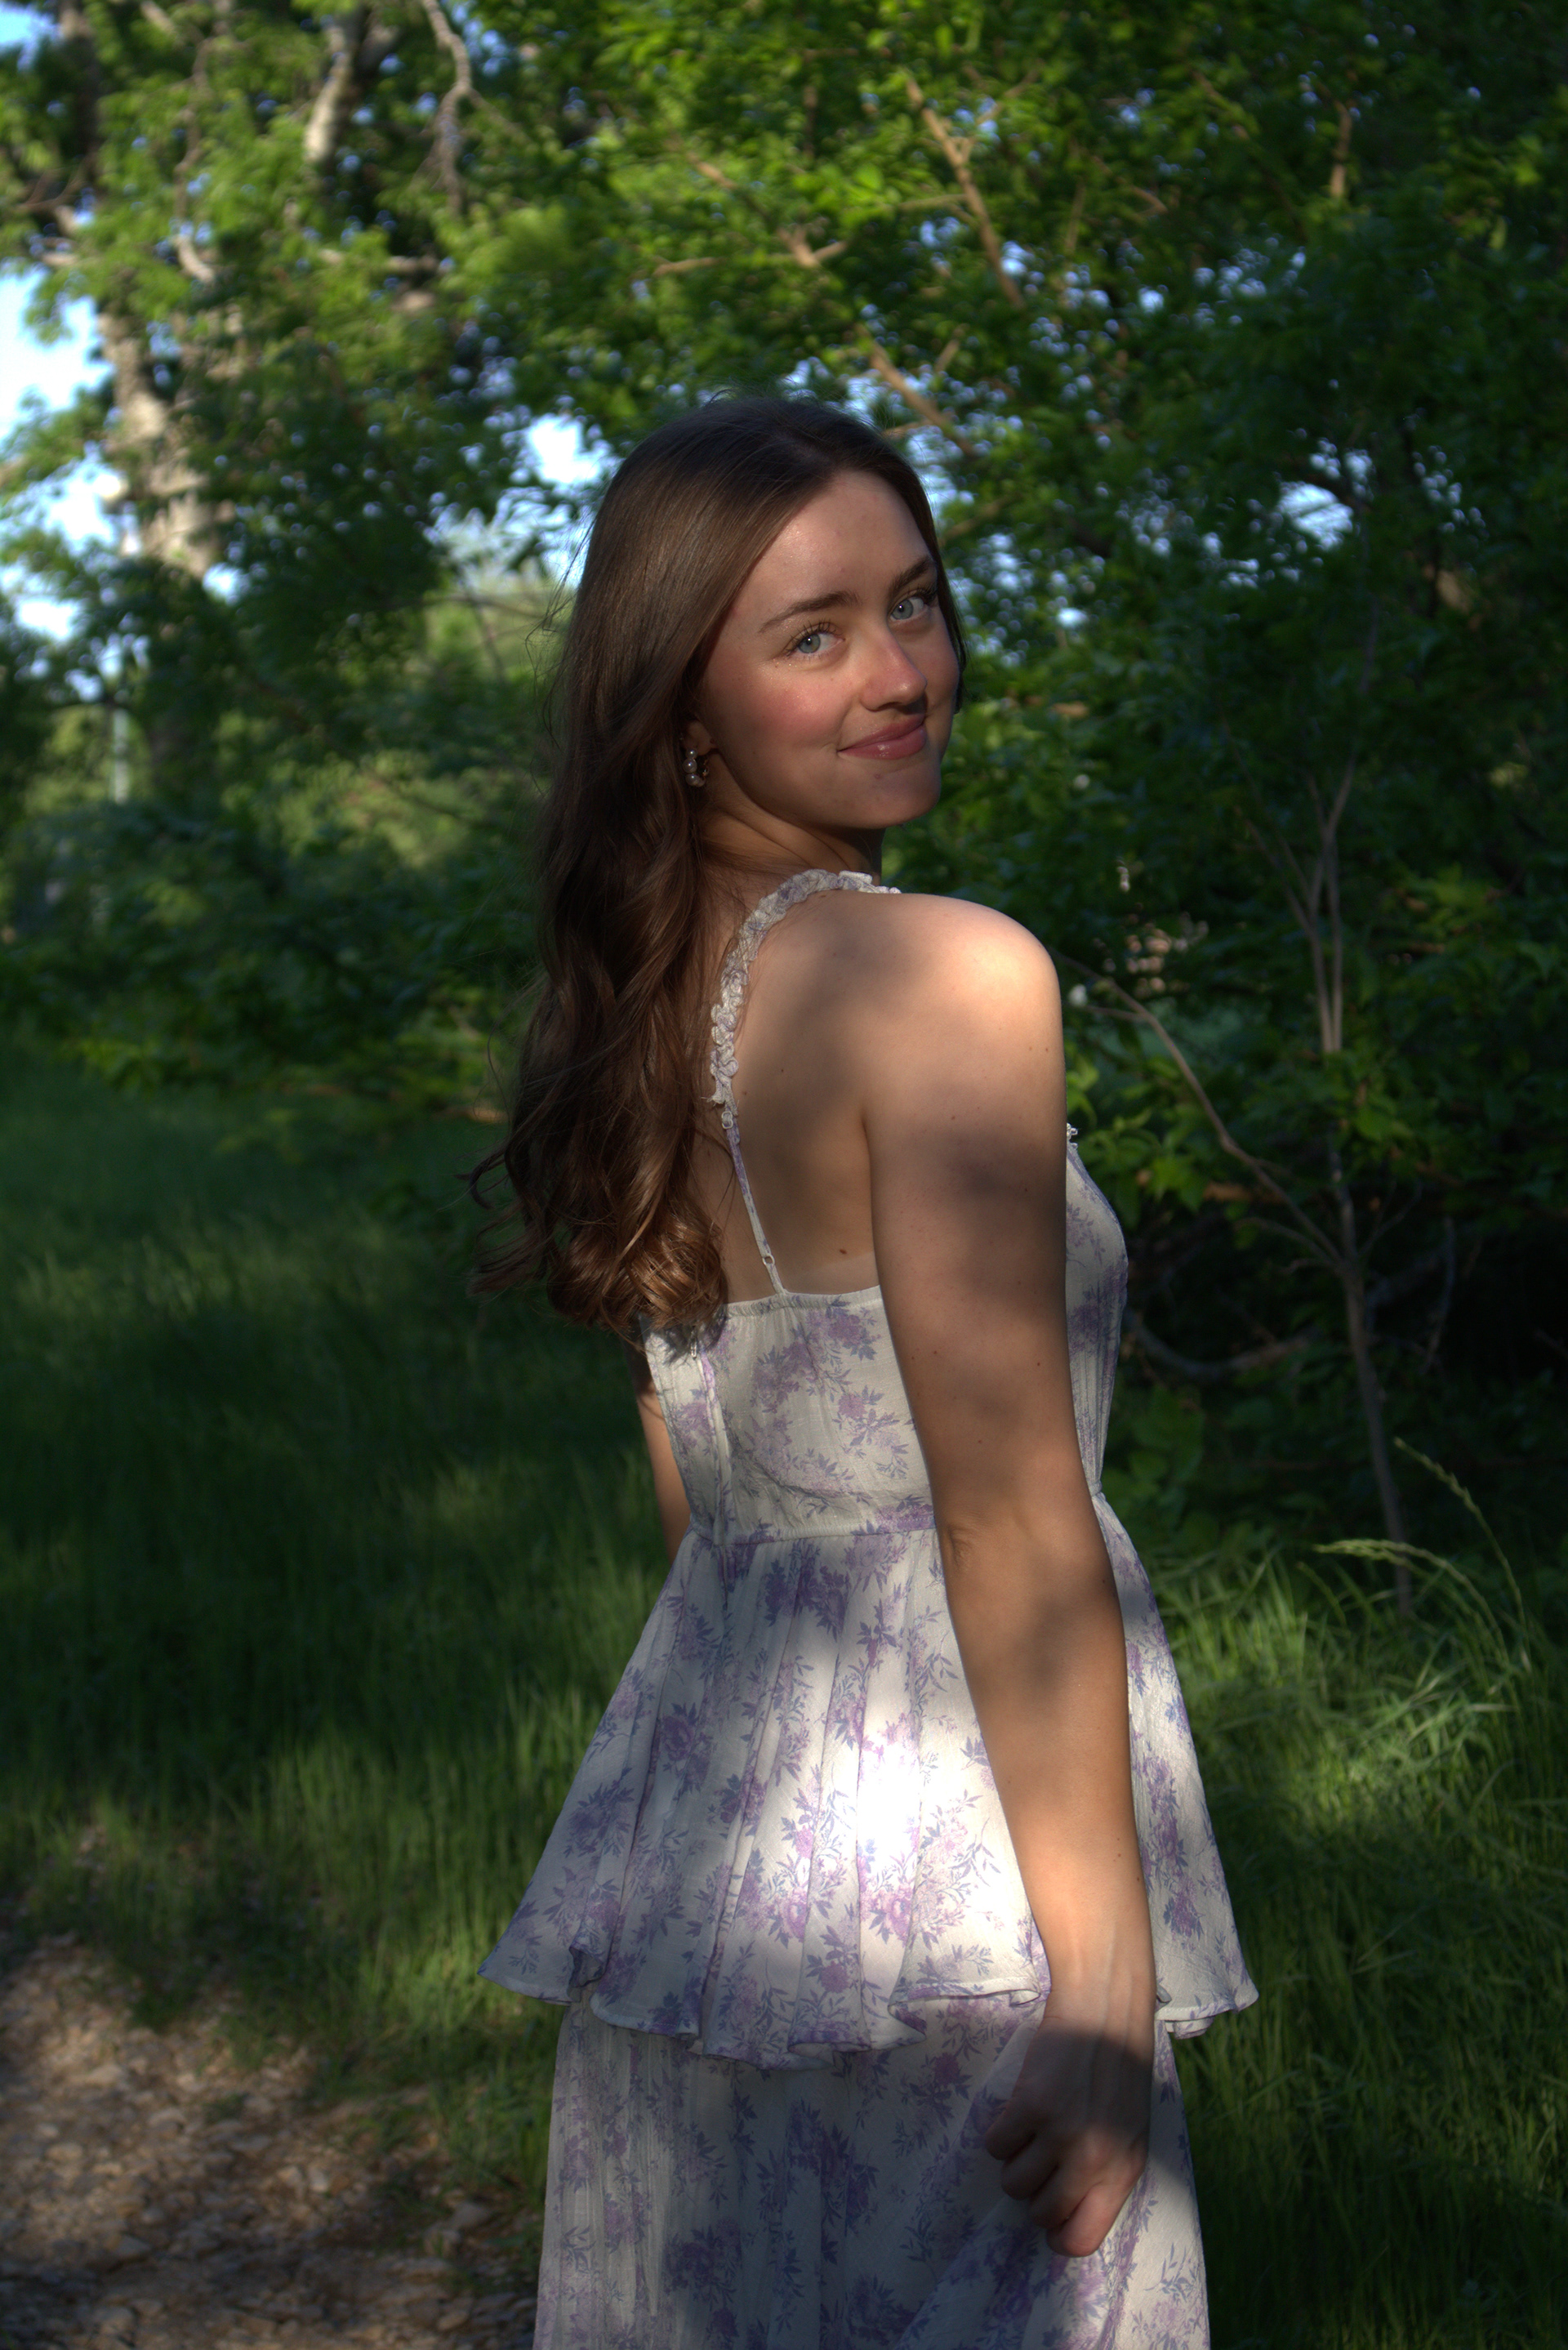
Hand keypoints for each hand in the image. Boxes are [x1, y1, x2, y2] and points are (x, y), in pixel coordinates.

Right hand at [984, 1996, 1153, 2255]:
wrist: (1106, 2008)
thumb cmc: (1118, 2069)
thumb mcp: (1129, 2131)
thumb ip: (1105, 2171)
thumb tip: (1067, 2210)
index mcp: (1124, 2171)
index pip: (1082, 2239)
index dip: (1059, 2234)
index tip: (1050, 2214)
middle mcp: (1093, 2161)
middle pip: (1041, 2214)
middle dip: (1034, 2192)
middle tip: (1040, 2159)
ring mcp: (1061, 2134)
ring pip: (1012, 2183)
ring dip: (1015, 2161)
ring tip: (1030, 2129)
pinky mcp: (1031, 2106)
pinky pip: (995, 2145)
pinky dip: (1000, 2131)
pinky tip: (1019, 2108)